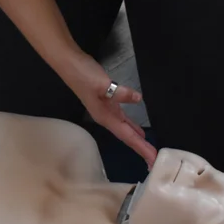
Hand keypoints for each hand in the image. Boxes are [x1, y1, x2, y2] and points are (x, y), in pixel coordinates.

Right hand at [60, 52, 156, 166]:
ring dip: (137, 139)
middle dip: (140, 148)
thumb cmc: (82, 74)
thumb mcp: (102, 83)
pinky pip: (123, 118)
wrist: (68, 62)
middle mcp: (106, 117)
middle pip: (127, 136)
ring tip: (149, 149)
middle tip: (155, 162)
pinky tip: (138, 129)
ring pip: (125, 128)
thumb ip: (120, 93)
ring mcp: (106, 109)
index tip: (153, 161)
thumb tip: (138, 99)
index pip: (127, 136)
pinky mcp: (108, 100)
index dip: (141, 148)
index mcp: (105, 116)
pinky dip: (132, 125)